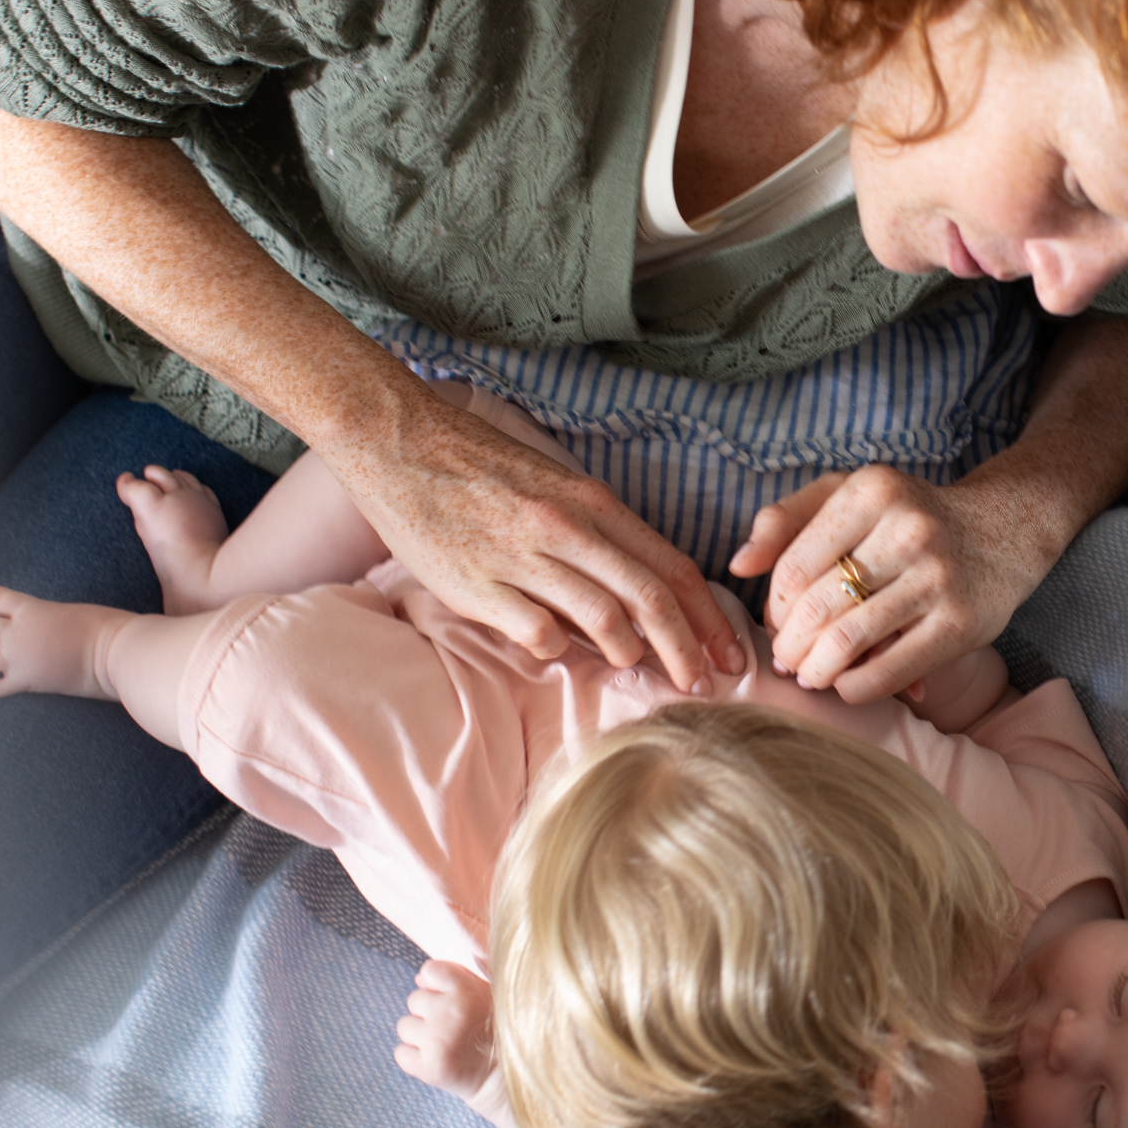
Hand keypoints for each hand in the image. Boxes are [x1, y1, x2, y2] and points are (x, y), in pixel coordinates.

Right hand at [333, 390, 746, 692]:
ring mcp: (522, 557)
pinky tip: (555, 651)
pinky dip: (557, 649)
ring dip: (628, 653)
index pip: (671, 566)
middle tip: (704, 685)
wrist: (396, 442)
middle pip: (651, 597)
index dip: (709, 616)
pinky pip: (537, 632)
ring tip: (634, 670)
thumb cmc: (478, 468)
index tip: (730, 653)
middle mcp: (566, 528)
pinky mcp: (477, 585)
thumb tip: (637, 598)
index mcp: (592, 503)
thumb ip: (596, 536)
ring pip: (604, 617)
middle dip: (687, 648)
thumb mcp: (553, 487)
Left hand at [394, 960, 503, 1118]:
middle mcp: (450, 1012)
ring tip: (444, 1044)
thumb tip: (419, 979)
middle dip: (428, 1012)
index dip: (436, 985)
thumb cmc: (493, 1029)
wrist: (503, 1076)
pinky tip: (437, 1059)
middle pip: (414, 1000)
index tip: (451, 999)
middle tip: (452, 1027)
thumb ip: (456, 978)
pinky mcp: (429, 1068)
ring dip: (419, 1036)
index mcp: (465, 989)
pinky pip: (401, 1053)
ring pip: (405, 1027)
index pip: (430, 970)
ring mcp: (438, 1041)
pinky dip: (414, 1058)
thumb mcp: (485, 993)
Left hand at [729, 467, 1048, 704]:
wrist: (1005, 531)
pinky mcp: (960, 623)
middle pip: (815, 607)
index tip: (781, 624)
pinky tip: (847, 686)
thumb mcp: (850, 496)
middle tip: (787, 661)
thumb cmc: (909, 516)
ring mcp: (937, 577)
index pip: (793, 568)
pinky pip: (889, 670)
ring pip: (846, 640)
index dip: (776, 608)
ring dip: (815, 671)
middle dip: (790, 646)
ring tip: (810, 677)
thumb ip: (787, 520)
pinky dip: (855, 688)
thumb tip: (739, 565)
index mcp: (871, 491)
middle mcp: (906, 529)